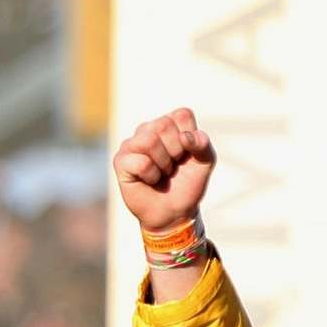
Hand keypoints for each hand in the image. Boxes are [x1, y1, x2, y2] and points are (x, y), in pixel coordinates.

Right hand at [114, 107, 216, 232]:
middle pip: (163, 126)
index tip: (187, 153)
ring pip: (148, 141)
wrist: (175, 211)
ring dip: (163, 163)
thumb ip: (203, 143)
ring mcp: (131, 144)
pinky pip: (140, 162)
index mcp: (169, 124)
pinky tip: (150, 179)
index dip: (190, 138)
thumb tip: (185, 137)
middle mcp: (148, 129)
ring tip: (162, 172)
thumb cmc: (188, 183)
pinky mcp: (120, 161)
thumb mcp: (205, 161)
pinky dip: (152, 175)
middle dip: (176, 151)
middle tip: (173, 165)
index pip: (182, 115)